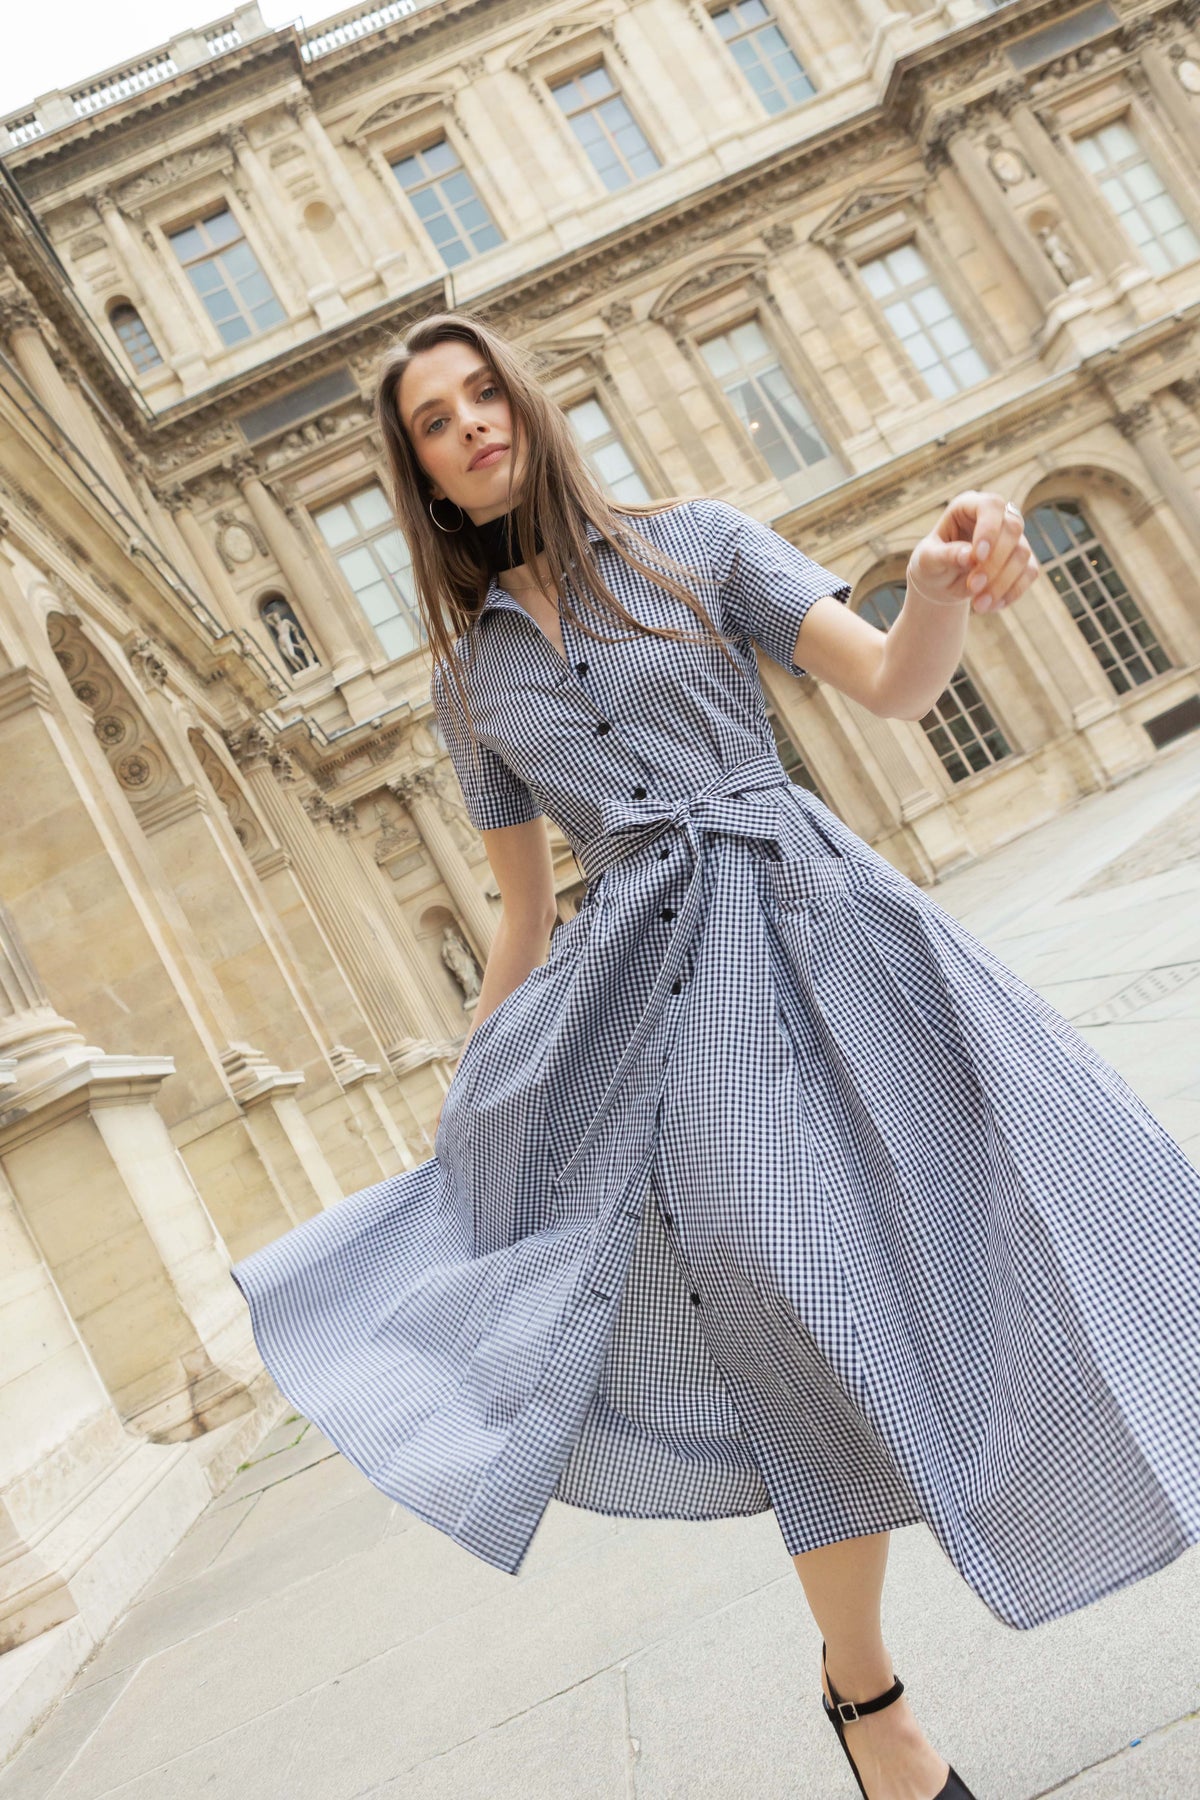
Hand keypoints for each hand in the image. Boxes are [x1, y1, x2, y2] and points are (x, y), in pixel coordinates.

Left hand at [906, 489, 1040, 613]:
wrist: (941, 583)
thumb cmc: (932, 564)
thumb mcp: (928, 560)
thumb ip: (945, 555)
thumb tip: (969, 556)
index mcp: (969, 506)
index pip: (991, 506)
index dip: (989, 529)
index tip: (977, 557)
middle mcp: (996, 517)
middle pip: (1013, 528)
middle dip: (994, 562)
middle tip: (972, 587)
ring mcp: (1012, 538)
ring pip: (1023, 554)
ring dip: (1002, 582)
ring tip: (978, 605)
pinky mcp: (1022, 560)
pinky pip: (1030, 572)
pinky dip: (1012, 592)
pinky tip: (991, 606)